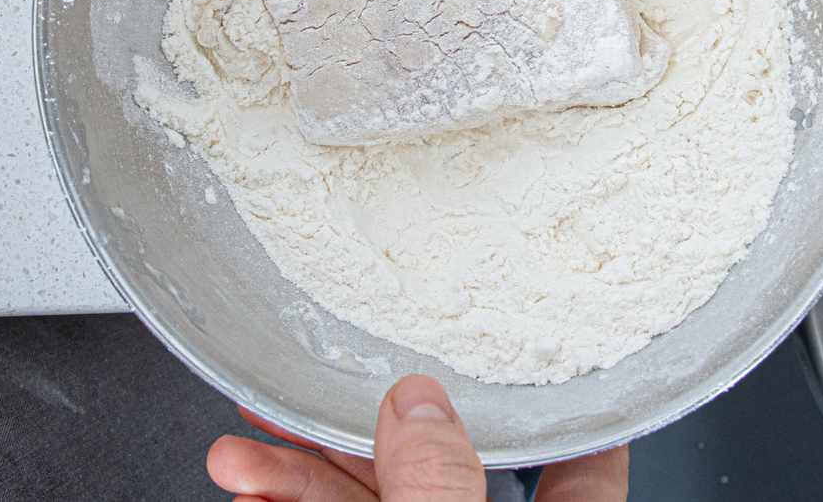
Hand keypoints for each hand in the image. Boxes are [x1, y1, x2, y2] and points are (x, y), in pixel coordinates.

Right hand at [209, 374, 628, 500]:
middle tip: (308, 378)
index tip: (545, 336)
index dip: (561, 400)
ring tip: (240, 447)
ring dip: (298, 470)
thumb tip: (420, 405)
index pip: (582, 463)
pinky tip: (250, 485)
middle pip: (439, 468)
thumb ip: (441, 487)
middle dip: (357, 426)